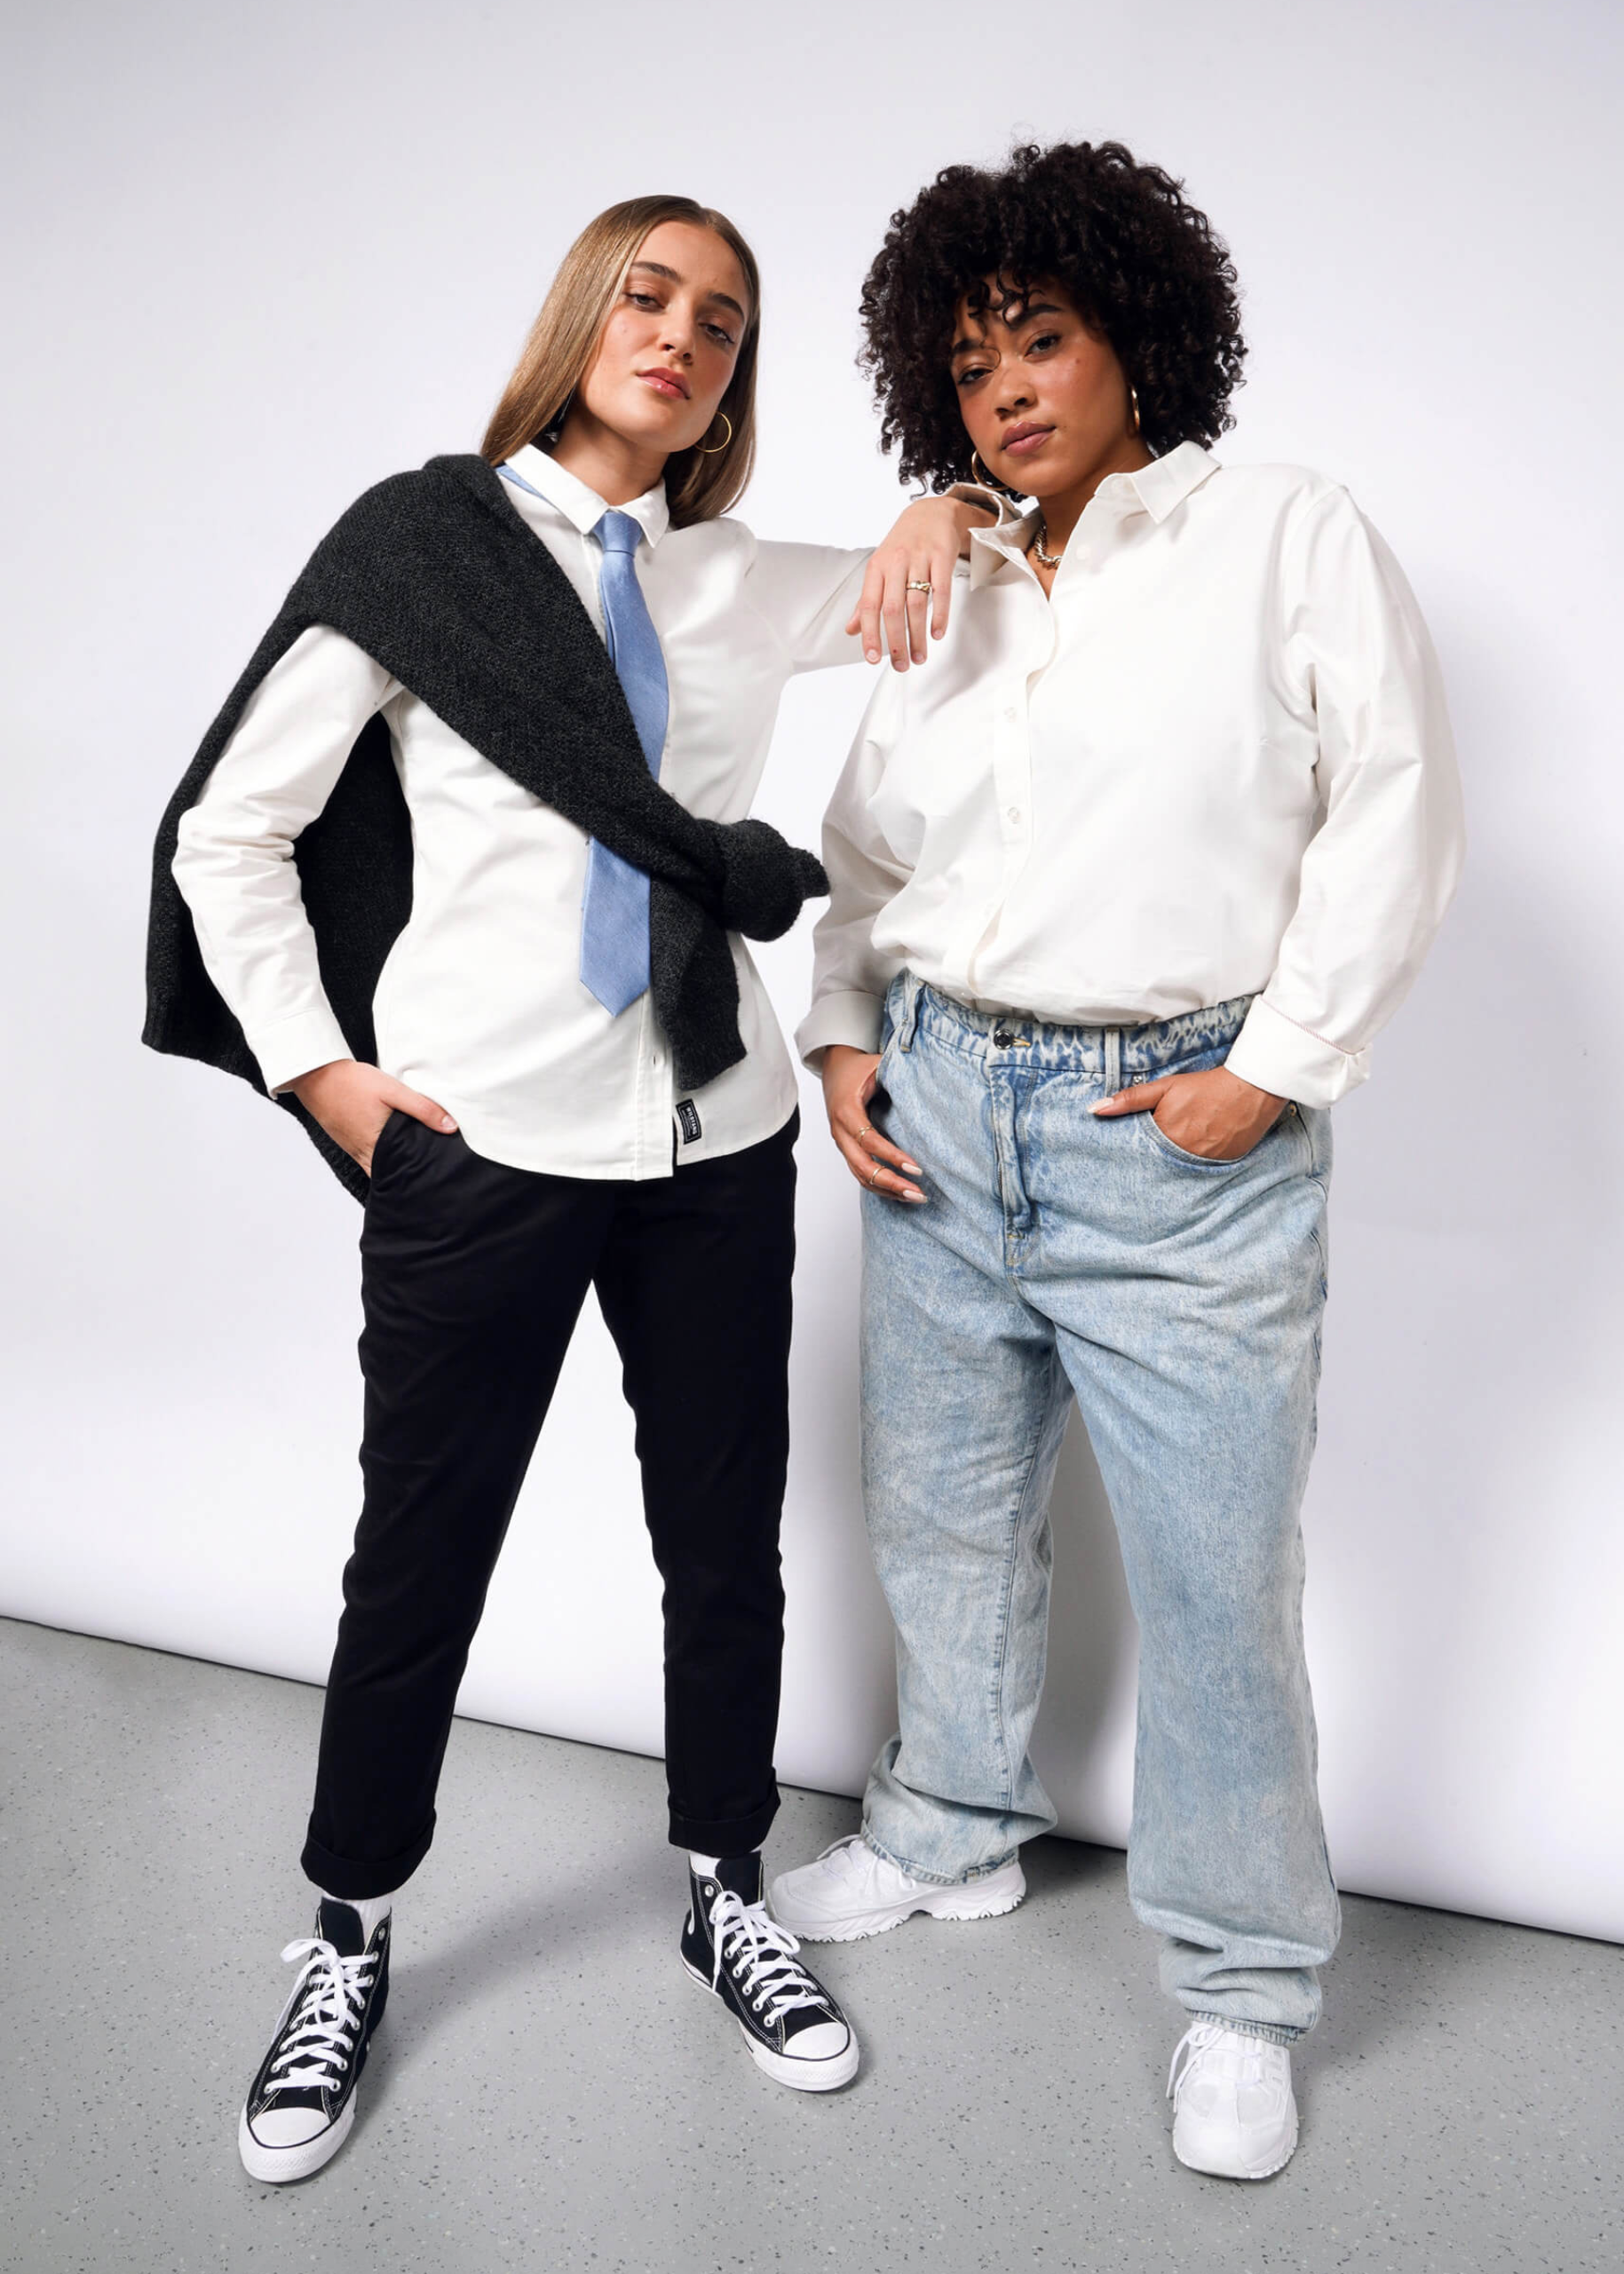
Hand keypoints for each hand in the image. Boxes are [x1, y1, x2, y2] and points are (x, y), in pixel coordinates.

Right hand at [287, 1059, 457, 1174]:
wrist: (316, 1075)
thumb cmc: (352, 1083)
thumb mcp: (393, 1091)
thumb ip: (423, 1109)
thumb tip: (451, 1127)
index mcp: (377, 1146)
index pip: (401, 1175)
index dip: (417, 1178)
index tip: (435, 1179)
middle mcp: (363, 1155)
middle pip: (390, 1175)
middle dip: (408, 1175)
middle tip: (430, 1173)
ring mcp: (353, 1150)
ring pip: (379, 1167)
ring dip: (395, 1166)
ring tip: (415, 1161)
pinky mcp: (348, 1142)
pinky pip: (367, 1157)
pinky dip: (382, 1156)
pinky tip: (393, 1147)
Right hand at [821, 1044, 924, 1201]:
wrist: (834, 1067)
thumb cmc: (858, 1067)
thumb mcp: (878, 1065)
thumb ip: (898, 1074)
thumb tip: (932, 1083)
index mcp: (846, 1110)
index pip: (869, 1140)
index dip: (892, 1156)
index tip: (917, 1167)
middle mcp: (840, 1130)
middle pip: (862, 1166)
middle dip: (891, 1182)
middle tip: (918, 1193)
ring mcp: (841, 1142)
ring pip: (860, 1175)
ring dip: (886, 1190)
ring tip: (914, 1197)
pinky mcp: (846, 1148)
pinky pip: (859, 1173)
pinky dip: (879, 1186)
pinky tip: (900, 1192)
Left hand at [848, 495, 994, 669]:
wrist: (930, 513)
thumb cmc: (903, 545)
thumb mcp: (879, 569)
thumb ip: (867, 600)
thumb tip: (851, 630)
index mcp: (876, 568)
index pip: (868, 606)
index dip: (869, 634)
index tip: (872, 658)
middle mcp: (896, 563)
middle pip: (892, 609)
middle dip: (896, 642)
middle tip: (901, 665)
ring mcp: (920, 559)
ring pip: (917, 603)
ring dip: (918, 635)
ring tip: (919, 657)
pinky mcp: (942, 557)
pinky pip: (941, 590)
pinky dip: (939, 615)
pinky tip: (937, 633)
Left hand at [1090, 1065, 1285, 1160]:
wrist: (1251, 1089)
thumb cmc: (1205, 1086)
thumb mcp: (1165, 1088)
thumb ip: (1130, 1100)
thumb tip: (1095, 1110)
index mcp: (1165, 1136)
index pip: (1139, 1155)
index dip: (1132, 1156)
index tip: (1122, 1159)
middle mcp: (1184, 1155)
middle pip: (1158, 1166)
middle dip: (1150, 1164)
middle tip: (1144, 1165)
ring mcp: (1204, 1164)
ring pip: (1179, 1171)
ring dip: (1172, 1166)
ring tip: (1172, 1158)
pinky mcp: (1222, 1166)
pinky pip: (1201, 1172)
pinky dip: (1194, 1167)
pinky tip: (1193, 1158)